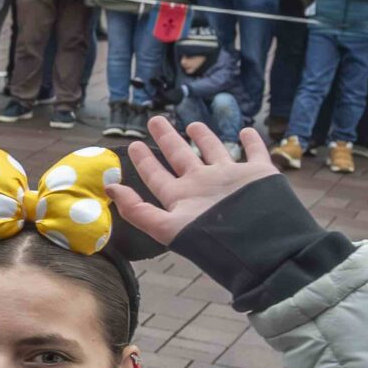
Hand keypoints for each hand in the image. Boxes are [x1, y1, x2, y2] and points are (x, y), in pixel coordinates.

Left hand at [117, 116, 279, 247]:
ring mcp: (230, 179)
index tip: (134, 144)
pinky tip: (246, 131)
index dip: (144, 161)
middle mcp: (204, 186)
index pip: (157, 175)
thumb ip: (136, 211)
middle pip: (180, 156)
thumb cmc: (211, 240)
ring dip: (204, 138)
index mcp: (182, 197)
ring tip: (192, 124)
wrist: (259, 248)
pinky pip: (255, 153)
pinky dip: (252, 142)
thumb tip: (108, 190)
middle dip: (167, 139)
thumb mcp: (166, 228)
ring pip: (214, 151)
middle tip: (154, 120)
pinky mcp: (259, 175)